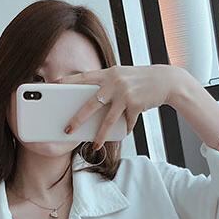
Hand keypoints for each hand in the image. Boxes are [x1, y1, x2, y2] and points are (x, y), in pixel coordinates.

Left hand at [55, 64, 190, 149]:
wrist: (166, 80)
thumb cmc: (140, 80)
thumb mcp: (121, 76)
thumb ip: (106, 84)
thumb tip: (90, 99)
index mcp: (107, 73)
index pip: (82, 78)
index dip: (66, 82)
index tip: (52, 87)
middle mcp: (114, 82)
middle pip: (90, 104)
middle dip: (77, 118)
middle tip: (67, 129)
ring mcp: (125, 94)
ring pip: (107, 119)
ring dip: (100, 134)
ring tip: (95, 145)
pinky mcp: (135, 104)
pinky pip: (126, 122)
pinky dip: (125, 128)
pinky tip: (125, 131)